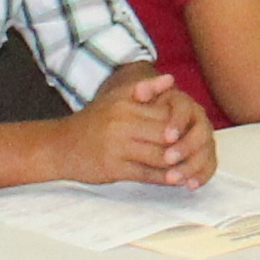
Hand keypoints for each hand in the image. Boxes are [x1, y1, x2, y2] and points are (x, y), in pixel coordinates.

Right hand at [56, 70, 217, 186]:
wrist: (60, 145)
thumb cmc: (91, 121)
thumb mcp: (115, 98)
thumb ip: (143, 88)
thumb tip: (170, 80)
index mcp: (126, 106)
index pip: (165, 116)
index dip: (181, 126)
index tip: (193, 132)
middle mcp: (122, 125)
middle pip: (165, 137)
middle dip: (183, 146)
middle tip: (199, 153)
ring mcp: (118, 148)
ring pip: (158, 156)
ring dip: (177, 164)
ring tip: (190, 167)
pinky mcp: (114, 169)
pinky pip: (146, 174)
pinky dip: (163, 178)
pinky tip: (173, 179)